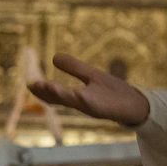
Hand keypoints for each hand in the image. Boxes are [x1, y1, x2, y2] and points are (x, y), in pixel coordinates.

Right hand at [26, 53, 150, 128]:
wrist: (137, 104)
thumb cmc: (114, 93)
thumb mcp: (91, 75)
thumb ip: (74, 68)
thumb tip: (54, 56)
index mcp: (79, 97)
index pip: (57, 94)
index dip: (44, 91)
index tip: (30, 84)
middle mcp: (85, 103)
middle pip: (63, 99)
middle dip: (48, 93)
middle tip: (33, 86)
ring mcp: (96, 107)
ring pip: (77, 102)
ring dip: (63, 95)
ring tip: (49, 87)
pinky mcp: (109, 109)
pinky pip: (96, 105)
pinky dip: (87, 100)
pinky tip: (79, 94)